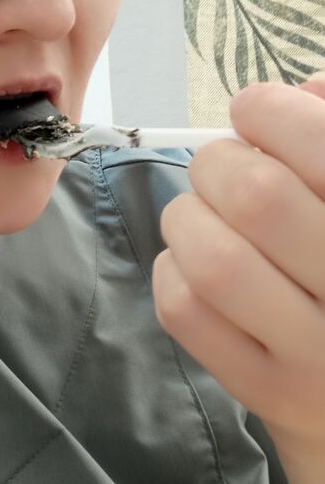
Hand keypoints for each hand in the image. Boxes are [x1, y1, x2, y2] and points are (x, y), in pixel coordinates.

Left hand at [152, 72, 324, 470]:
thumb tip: (300, 92)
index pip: (319, 146)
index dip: (269, 111)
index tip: (252, 110)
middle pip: (257, 196)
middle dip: (219, 162)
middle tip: (224, 167)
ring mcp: (317, 355)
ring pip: (214, 259)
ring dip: (189, 217)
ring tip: (206, 216)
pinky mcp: (268, 391)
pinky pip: (186, 312)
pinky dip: (173, 270)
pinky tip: (194, 265)